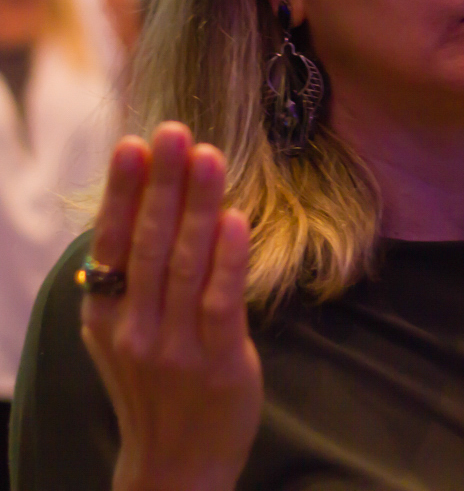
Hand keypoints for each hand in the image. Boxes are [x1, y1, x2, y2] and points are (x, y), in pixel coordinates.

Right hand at [81, 123, 262, 490]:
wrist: (176, 468)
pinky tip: (233, 218)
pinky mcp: (219, 362)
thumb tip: (142, 202)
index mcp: (106, 315)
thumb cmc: (154, 385)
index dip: (124, 191)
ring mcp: (175, 347)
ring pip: (186, 263)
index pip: (113, 242)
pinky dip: (227, 258)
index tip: (134, 143)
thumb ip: (130, 277)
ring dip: (197, 205)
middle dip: (162, 183)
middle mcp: (134, 328)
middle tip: (174, 131)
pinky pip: (221, 301)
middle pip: (149, 243)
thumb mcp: (123, 333)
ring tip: (207, 156)